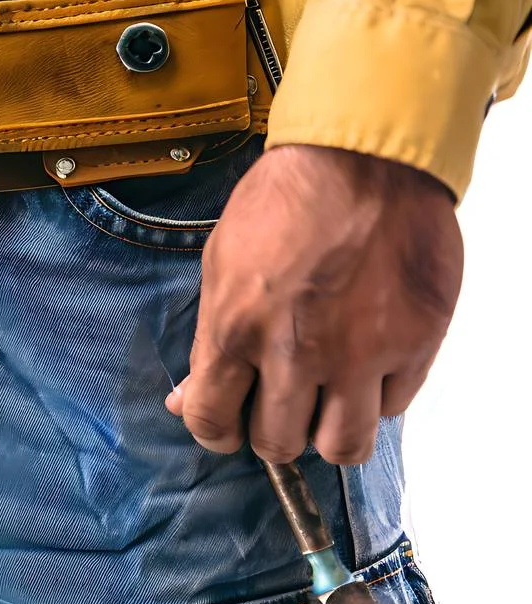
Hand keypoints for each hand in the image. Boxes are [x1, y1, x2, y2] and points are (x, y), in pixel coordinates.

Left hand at [166, 145, 463, 464]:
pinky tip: (365, 369)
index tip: (224, 427)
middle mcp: (297, 352)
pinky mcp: (415, 344)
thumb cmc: (286, 201)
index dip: (213, 432)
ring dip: (327, 434)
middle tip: (277, 411)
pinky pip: (394, 406)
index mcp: (236, 329)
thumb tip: (188, 399)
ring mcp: (361, 353)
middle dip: (270, 435)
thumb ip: (208, 337)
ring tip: (323, 407)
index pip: (211, 419)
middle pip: (278, 444)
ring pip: (344, 446)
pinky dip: (377, 398)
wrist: (365, 158)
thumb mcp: (221, 262)